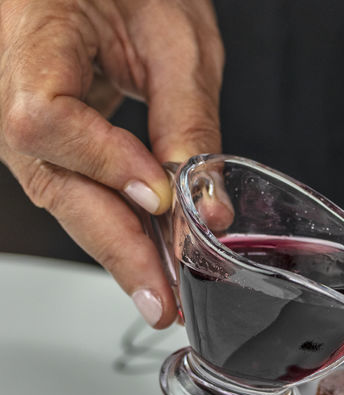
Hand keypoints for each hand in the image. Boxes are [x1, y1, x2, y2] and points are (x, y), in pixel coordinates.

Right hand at [0, 0, 223, 327]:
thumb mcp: (178, 37)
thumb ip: (188, 118)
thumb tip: (206, 206)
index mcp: (29, 29)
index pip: (42, 117)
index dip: (101, 163)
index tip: (157, 194)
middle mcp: (3, 75)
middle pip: (47, 175)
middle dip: (114, 244)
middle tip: (165, 299)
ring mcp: (12, 104)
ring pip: (56, 190)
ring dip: (116, 245)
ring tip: (166, 291)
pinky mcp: (37, 127)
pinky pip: (68, 181)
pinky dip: (112, 220)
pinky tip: (149, 255)